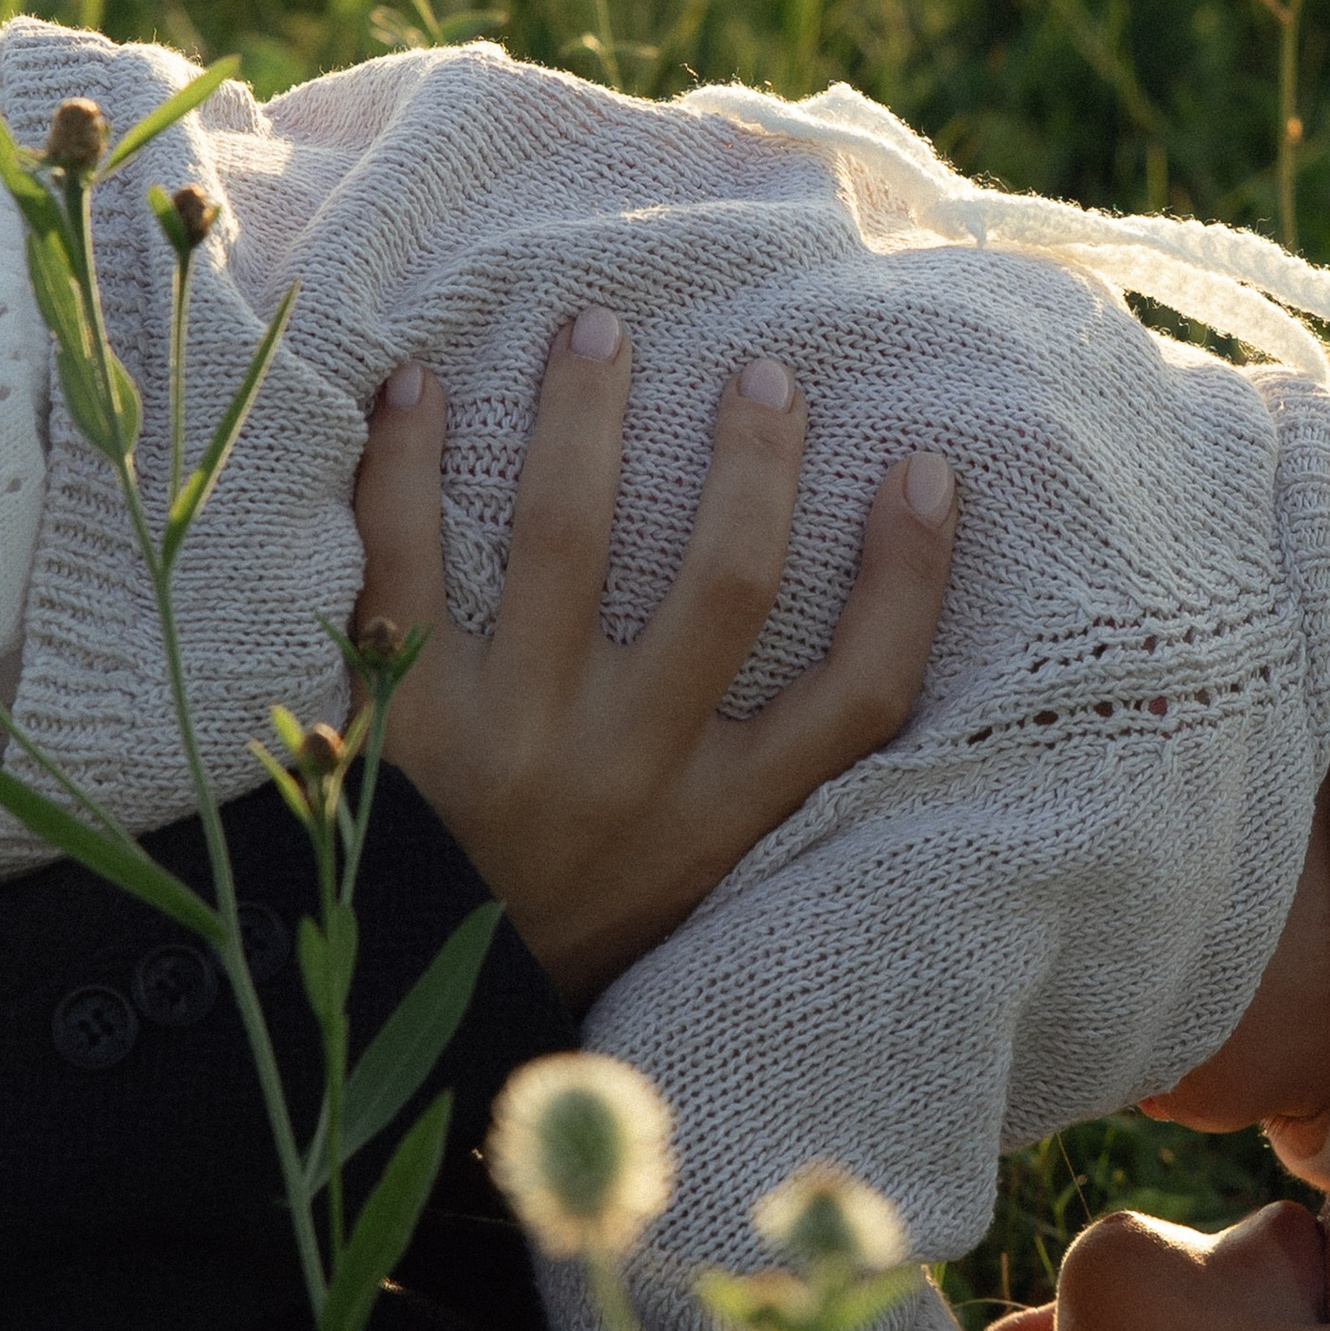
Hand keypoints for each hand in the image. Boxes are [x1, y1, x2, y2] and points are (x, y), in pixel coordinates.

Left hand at [351, 311, 956, 1002]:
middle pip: (729, 584)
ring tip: (598, 330)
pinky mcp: (403, 715)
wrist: (401, 1000)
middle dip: (754, 461)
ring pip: (569, 537)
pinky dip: (407, 459)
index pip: (858, 697)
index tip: (928, 473)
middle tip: (762, 372)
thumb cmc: (567, 918)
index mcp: (723, 818)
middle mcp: (634, 773)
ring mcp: (515, 738)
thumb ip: (751, 770)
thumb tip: (822, 613)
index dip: (910, 581)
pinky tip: (417, 380)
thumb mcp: (692, 876)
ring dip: (588, 415)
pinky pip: (404, 557)